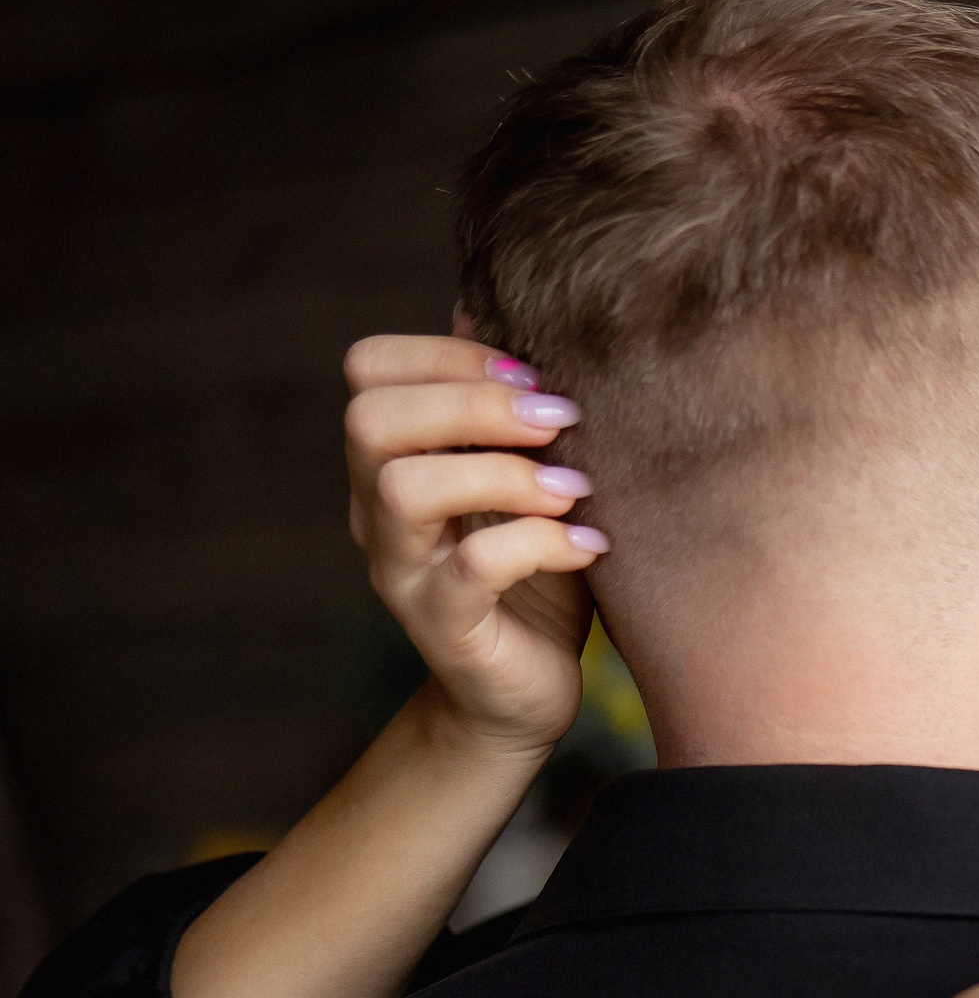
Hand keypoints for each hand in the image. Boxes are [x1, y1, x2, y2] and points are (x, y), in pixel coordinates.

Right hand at [343, 334, 601, 758]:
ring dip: (504, 474)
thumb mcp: (532, 474)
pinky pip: (471, 568)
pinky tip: (591, 546)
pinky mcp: (443, 627)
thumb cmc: (537, 572)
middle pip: (370, 419)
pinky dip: (540, 544)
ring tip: (575, 492)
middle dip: (473, 404)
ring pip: (404, 488)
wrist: (526, 692)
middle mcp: (378, 511)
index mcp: (395, 459)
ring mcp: (403, 571)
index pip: (369, 369)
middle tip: (560, 421)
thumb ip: (506, 405)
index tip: (534, 376)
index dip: (447, 355)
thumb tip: (487, 305)